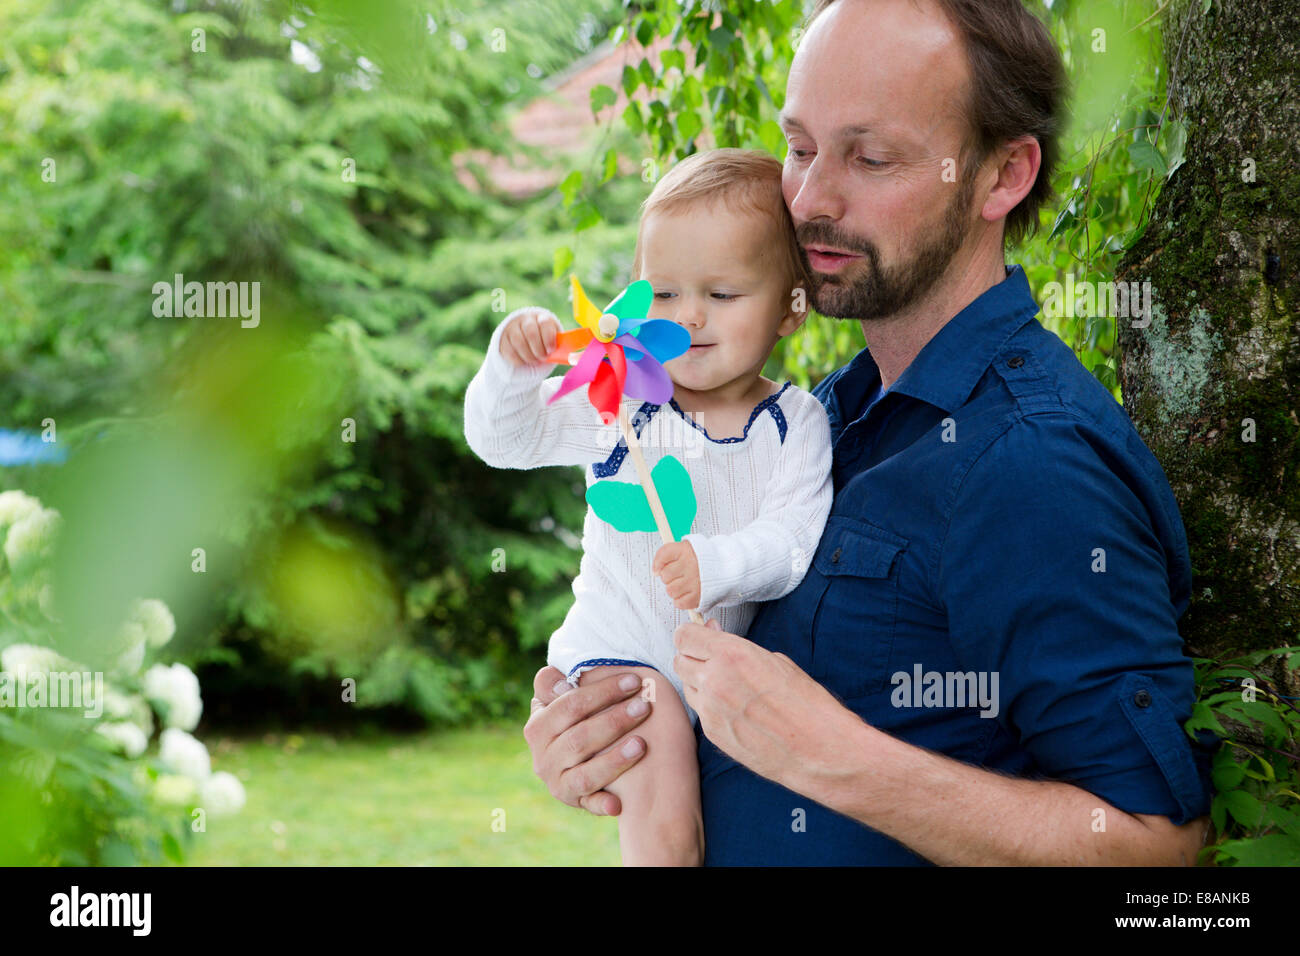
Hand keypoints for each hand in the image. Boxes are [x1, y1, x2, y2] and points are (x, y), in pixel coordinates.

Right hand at [500, 307, 560, 366]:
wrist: (525, 340)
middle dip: (538, 348)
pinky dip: (518, 360)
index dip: (548, 338)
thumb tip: (574, 359)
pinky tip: (524, 361)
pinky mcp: (503, 338)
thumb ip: (560, 347)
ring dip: (528, 355)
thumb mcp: (553, 341)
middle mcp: (526, 320)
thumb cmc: (544, 342)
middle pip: (530, 332)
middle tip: (543, 357)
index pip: (545, 323)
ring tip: (534, 361)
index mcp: (542, 318)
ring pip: (518, 341)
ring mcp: (512, 328)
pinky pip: (509, 351)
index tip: (551, 350)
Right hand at [523, 665, 652, 815]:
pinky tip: (618, 803)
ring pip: (585, 774)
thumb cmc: (575, 716)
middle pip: (579, 738)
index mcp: (538, 727)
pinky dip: (602, 804)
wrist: (573, 755)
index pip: (569, 705)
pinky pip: (589, 805)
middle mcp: (544, 758)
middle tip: (644, 706)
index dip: (602, 691)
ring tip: (642, 744)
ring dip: (614, 760)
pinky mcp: (575, 801)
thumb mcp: (559, 696)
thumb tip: (565, 686)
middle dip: (614, 720)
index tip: (634, 681)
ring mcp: (558, 782)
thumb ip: (554, 682)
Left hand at [653, 540, 700, 610]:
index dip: (658, 563)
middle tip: (679, 575)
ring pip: (670, 591)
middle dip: (669, 577)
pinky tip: (687, 593)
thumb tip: (655, 571)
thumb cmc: (702, 559)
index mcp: (686, 550)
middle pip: (665, 575)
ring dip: (674, 589)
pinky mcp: (698, 596)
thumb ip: (667, 555)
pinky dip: (681, 600)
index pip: (663, 554)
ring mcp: (695, 582)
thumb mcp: (685, 548)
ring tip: (684, 584)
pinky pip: (679, 603)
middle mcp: (691, 565)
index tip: (659, 568)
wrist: (725, 568)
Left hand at [673, 619, 857, 786]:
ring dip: (699, 683)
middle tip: (711, 658)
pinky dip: (710, 707)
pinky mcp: (712, 734)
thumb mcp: (775, 661)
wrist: (818, 748)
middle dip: (692, 657)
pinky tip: (735, 710)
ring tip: (728, 687)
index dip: (691, 634)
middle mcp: (714, 680)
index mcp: (731, 654)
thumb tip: (716, 638)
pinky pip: (700, 711)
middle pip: (679, 660)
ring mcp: (710, 710)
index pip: (684, 636)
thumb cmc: (806, 703)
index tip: (698, 635)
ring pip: (687, 687)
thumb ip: (738, 649)